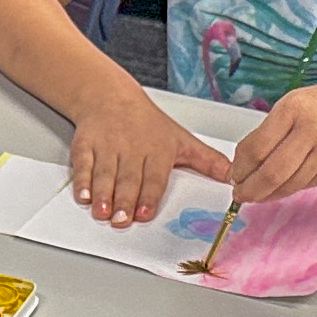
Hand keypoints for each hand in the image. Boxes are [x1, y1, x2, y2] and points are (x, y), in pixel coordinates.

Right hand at [67, 93, 236, 224]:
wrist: (110, 96)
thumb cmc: (148, 123)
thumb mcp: (182, 139)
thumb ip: (207, 162)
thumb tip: (234, 178)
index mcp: (157, 150)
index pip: (153, 177)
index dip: (148, 196)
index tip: (144, 213)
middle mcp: (132, 149)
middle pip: (128, 179)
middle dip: (124, 200)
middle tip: (121, 219)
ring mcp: (107, 147)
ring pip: (105, 174)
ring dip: (103, 195)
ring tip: (102, 212)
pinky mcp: (86, 145)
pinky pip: (83, 165)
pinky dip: (82, 181)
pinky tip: (83, 196)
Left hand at [223, 76, 316, 203]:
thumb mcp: (296, 102)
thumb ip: (270, 131)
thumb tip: (243, 162)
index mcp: (294, 108)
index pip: (256, 148)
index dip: (240, 168)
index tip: (233, 175)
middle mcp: (312, 130)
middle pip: (271, 174)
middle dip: (250, 190)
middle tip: (240, 193)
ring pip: (289, 185)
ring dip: (268, 194)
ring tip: (257, 193)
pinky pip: (306, 186)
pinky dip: (289, 189)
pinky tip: (282, 186)